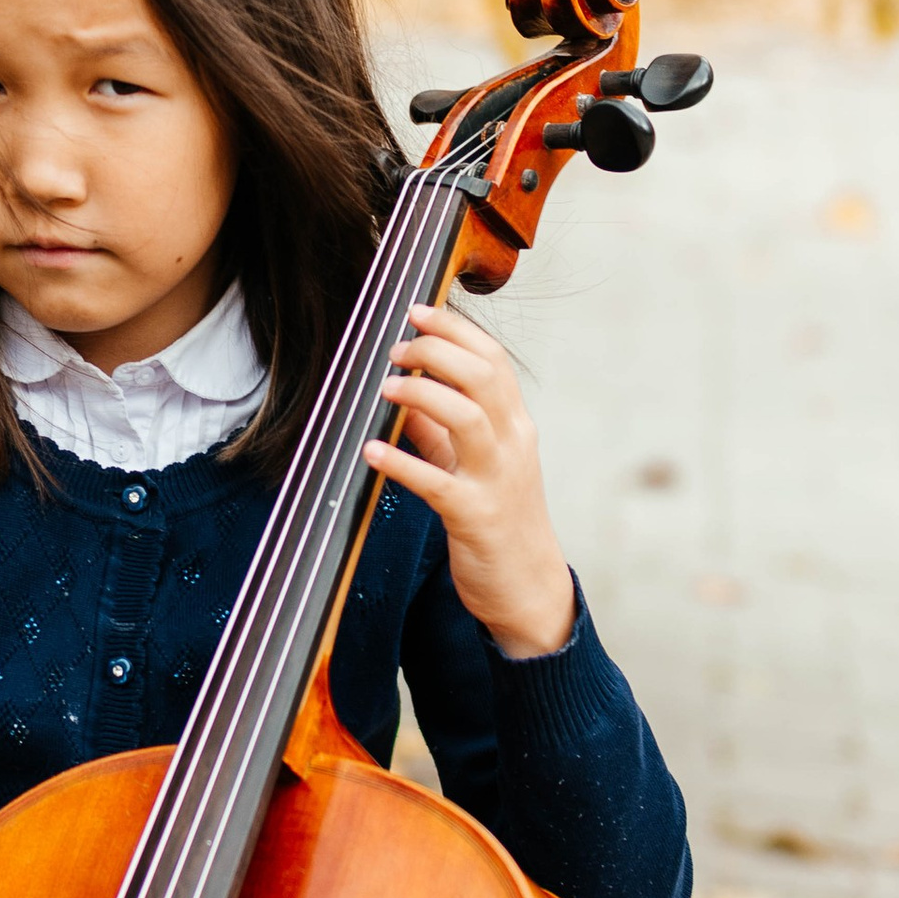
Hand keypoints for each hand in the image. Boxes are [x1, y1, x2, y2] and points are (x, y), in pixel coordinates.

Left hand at [363, 303, 577, 660]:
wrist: (528, 586)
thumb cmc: (499, 519)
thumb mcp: (475, 464)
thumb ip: (441, 429)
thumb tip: (402, 391)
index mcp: (515, 426)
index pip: (493, 360)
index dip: (455, 329)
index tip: (417, 311)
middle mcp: (512, 445)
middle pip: (483, 376)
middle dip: (436, 351)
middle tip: (394, 349)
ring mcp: (497, 480)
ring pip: (467, 417)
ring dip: (421, 395)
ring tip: (385, 388)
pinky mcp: (476, 518)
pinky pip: (435, 482)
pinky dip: (400, 463)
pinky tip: (370, 453)